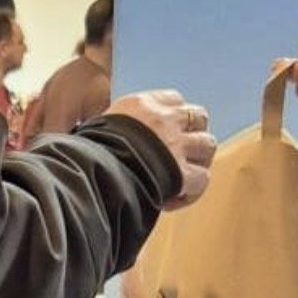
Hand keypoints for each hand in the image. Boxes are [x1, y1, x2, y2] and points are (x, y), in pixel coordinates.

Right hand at [105, 89, 216, 209]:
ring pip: (208, 145)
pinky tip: (172, 199)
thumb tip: (119, 137)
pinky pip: (202, 179)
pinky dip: (191, 191)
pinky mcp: (182, 173)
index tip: (168, 130)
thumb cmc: (89, 151)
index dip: (175, 116)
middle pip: (198, 117)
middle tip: (181, 153)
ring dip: (198, 161)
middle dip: (194, 134)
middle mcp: (165, 120)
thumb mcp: (100, 126)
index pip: (174, 99)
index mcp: (143, 105)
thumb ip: (120, 126)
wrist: (93, 172)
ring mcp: (177, 145)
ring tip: (181, 175)